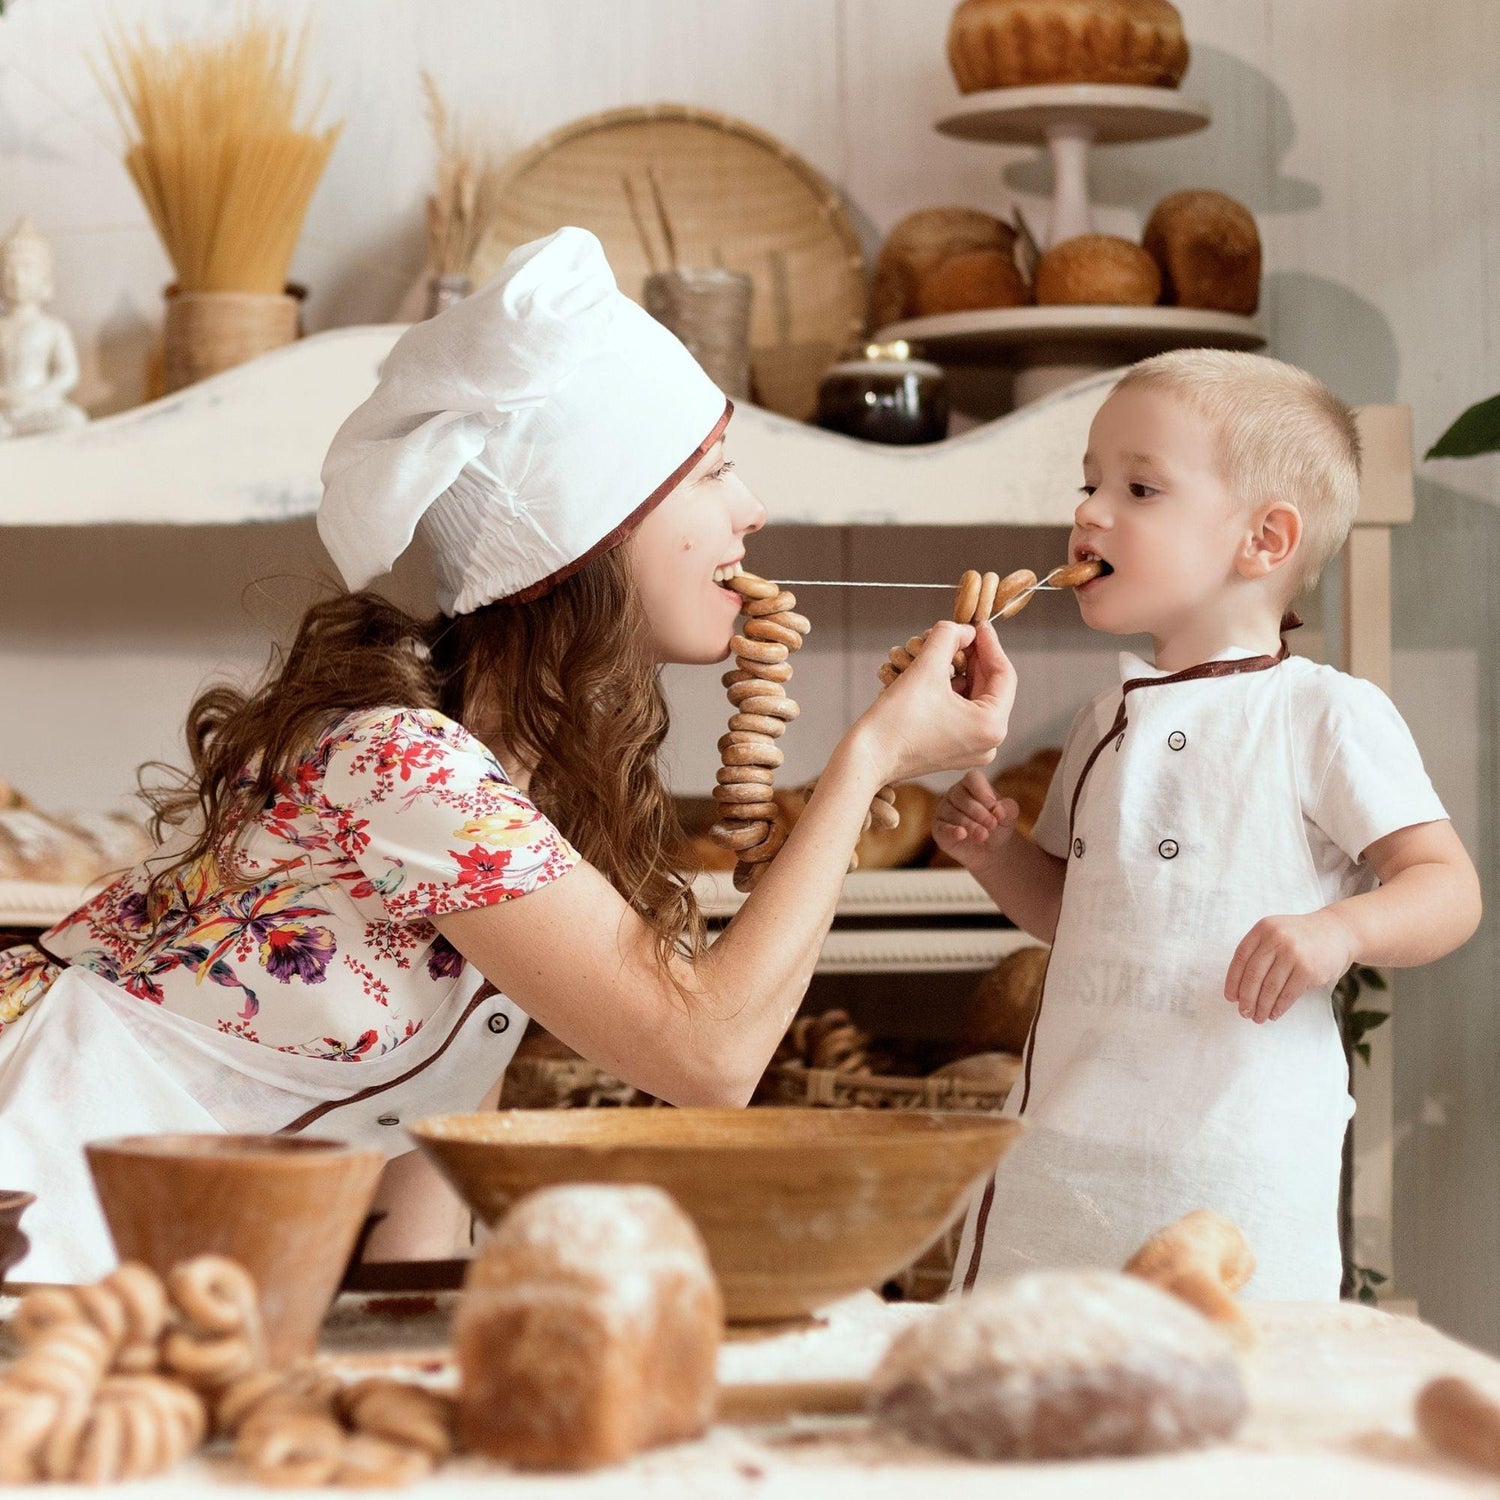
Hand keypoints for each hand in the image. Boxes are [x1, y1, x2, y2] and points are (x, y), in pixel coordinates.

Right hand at [853, 619, 1015, 785]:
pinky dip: (950, 691)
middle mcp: (989, 743)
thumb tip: (963, 628)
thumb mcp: (925, 669)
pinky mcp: (954, 751)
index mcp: (992, 726)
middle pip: (989, 686)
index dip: (989, 644)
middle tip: (956, 634)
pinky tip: (933, 674)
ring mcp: (971, 750)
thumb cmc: (895, 721)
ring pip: (974, 698)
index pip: (1004, 674)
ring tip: (940, 651)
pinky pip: (961, 712)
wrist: (866, 759)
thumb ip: (948, 637)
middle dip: (970, 658)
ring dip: (958, 672)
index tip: (977, 623)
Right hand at [933, 769, 1020, 872]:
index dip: (981, 790)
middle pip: (962, 797)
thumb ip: (1009, 809)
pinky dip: (952, 831)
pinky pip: (942, 828)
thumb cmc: (997, 825)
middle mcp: (955, 794)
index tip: (993, 804)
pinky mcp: (939, 829)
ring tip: (984, 835)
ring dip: (970, 825)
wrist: (991, 849)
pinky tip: (961, 834)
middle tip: (992, 824)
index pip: (972, 779)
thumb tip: (999, 810)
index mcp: (972, 784)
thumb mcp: (1009, 816)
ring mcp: (944, 810)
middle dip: (978, 812)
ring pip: (953, 814)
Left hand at [1224, 909, 1356, 1022]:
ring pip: (1270, 987)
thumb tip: (1239, 988)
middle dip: (1246, 998)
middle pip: (1253, 975)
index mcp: (1263, 928)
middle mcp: (1276, 938)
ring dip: (1262, 1006)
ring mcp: (1293, 954)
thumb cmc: (1301, 937)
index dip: (1232, 980)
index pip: (1240, 958)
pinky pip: (1288, 994)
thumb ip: (1259, 951)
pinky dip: (1279, 1007)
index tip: (1230, 997)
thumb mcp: (1276, 932)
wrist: (1338, 931)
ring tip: (1258, 1017)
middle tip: (1244, 1013)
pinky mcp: (1309, 970)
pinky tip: (1274, 1014)